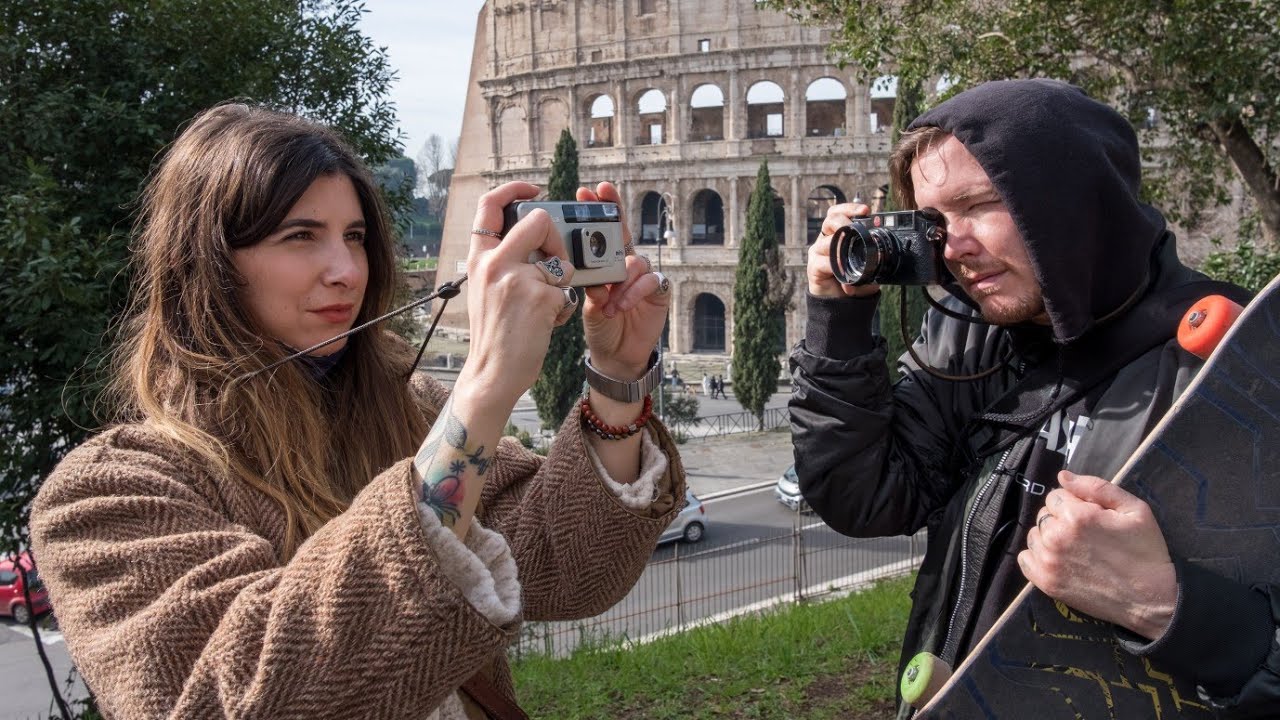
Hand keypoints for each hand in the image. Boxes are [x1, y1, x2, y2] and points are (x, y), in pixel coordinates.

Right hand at [459, 181, 577, 411]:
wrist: (492, 373)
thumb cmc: (494, 334)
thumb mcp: (485, 289)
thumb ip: (502, 261)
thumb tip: (534, 235)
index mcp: (479, 259)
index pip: (490, 206)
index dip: (515, 189)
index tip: (535, 190)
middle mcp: (494, 263)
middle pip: (538, 221)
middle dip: (556, 238)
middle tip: (554, 263)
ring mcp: (517, 279)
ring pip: (560, 260)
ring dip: (562, 281)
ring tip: (545, 304)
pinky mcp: (540, 297)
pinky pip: (567, 289)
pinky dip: (564, 306)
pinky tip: (547, 322)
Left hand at [578, 182, 667, 378]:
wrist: (616, 355)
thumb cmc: (600, 326)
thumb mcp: (587, 304)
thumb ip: (588, 285)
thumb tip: (583, 273)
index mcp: (607, 264)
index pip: (602, 232)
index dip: (598, 210)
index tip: (585, 192)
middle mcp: (626, 265)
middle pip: (624, 232)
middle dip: (614, 212)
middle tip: (603, 195)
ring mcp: (644, 277)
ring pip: (636, 261)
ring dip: (620, 278)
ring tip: (607, 299)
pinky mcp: (658, 292)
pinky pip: (650, 281)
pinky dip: (634, 292)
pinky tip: (622, 304)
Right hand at [807, 201, 880, 298]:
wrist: (841, 304)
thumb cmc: (853, 281)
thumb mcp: (868, 266)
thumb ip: (873, 258)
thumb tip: (882, 254)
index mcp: (837, 235)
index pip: (838, 213)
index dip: (849, 208)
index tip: (865, 210)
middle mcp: (826, 240)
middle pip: (830, 220)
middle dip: (844, 222)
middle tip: (855, 229)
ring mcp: (818, 253)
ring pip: (827, 242)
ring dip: (841, 247)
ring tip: (851, 255)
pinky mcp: (814, 268)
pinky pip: (823, 262)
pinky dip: (835, 265)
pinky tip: (843, 272)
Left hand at [1018, 470, 1177, 640]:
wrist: (1151, 599)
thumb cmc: (1146, 552)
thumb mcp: (1134, 509)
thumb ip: (1097, 487)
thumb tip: (1063, 476)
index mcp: (1076, 516)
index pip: (1056, 495)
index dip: (1074, 503)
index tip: (1091, 516)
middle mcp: (1056, 537)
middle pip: (1044, 514)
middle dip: (1061, 519)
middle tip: (1086, 534)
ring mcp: (1048, 562)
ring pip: (1035, 535)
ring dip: (1049, 537)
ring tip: (1075, 548)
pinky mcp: (1045, 583)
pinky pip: (1025, 559)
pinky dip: (1037, 556)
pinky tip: (1059, 560)